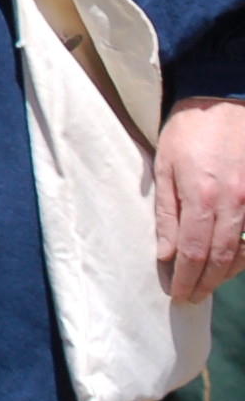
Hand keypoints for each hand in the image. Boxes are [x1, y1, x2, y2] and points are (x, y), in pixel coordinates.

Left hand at [155, 97, 244, 302]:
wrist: (223, 103)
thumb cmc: (188, 132)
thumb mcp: (165, 168)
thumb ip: (166, 214)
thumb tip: (164, 255)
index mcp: (201, 197)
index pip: (193, 253)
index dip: (186, 279)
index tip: (177, 294)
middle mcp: (233, 204)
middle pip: (220, 259)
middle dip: (205, 283)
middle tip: (190, 297)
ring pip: (242, 252)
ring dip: (225, 274)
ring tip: (206, 284)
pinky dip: (243, 255)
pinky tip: (230, 262)